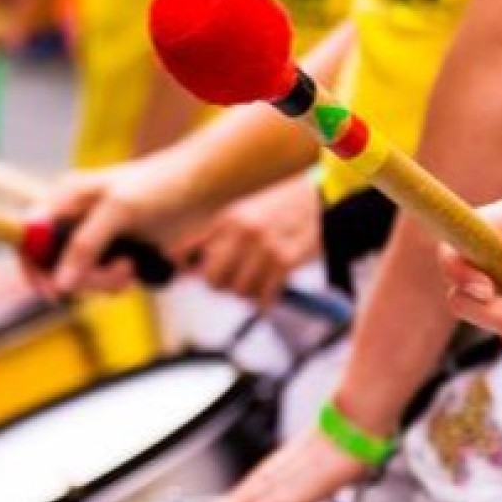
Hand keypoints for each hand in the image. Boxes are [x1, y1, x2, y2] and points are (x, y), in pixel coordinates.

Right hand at [31, 156, 195, 296]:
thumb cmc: (160, 186)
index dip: (33, 267)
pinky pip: (102, 281)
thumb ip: (86, 245)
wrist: (202, 188)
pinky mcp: (117, 254)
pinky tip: (135, 270)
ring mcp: (96, 239)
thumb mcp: (118, 211)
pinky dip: (116, 283)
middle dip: (83, 279)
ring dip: (104, 283)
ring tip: (130, 267)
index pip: (29, 237)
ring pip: (80, 278)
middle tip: (116, 274)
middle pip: (54, 266)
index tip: (53, 292)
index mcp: (65, 198)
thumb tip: (60, 283)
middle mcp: (75, 219)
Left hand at [177, 173, 321, 305]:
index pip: (188, 255)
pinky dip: (266, 302)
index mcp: (227, 219)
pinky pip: (263, 298)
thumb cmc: (280, 209)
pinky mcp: (284, 262)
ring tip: (261, 281)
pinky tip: (272, 293)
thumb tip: (177, 262)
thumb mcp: (242, 212)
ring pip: (239, 293)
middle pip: (213, 282)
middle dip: (224, 287)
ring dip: (249, 293)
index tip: (201, 277)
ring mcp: (263, 247)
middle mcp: (242, 232)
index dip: (193, 273)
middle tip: (238, 282)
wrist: (324, 200)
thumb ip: (211, 236)